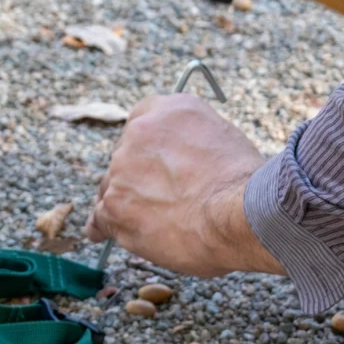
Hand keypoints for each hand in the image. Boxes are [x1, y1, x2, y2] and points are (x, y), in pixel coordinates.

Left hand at [86, 93, 284, 276]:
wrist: (240, 214)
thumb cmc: (243, 184)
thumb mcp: (221, 137)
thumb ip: (190, 140)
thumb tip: (180, 159)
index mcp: (168, 109)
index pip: (142, 122)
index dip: (148, 149)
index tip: (152, 165)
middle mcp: (139, 132)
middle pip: (124, 156)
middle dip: (137, 176)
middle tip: (161, 198)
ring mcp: (122, 168)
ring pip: (112, 186)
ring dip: (126, 202)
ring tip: (151, 222)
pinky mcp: (114, 204)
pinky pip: (100, 217)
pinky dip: (106, 227)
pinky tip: (106, 234)